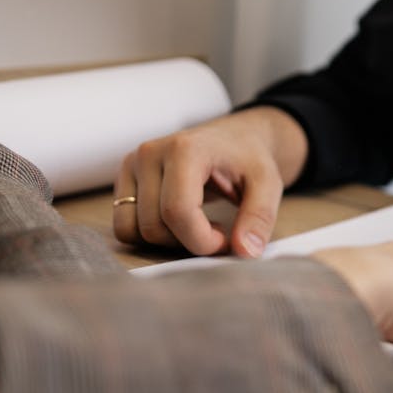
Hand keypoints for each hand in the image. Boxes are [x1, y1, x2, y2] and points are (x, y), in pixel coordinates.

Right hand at [113, 107, 308, 257]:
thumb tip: (245, 252)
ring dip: (167, 241)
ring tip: (198, 225)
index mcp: (184, 150)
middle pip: (154, 226)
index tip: (226, 241)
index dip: (202, 241)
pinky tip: (179, 224)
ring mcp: (132, 165)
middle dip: (188, 242)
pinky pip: (124, 225)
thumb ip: (259, 218)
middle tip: (218, 233)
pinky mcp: (125, 179)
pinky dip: (150, 235)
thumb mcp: (268, 185)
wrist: (235, 140)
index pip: (177, 211)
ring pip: (133, 230)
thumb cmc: (249, 160)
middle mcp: (150, 154)